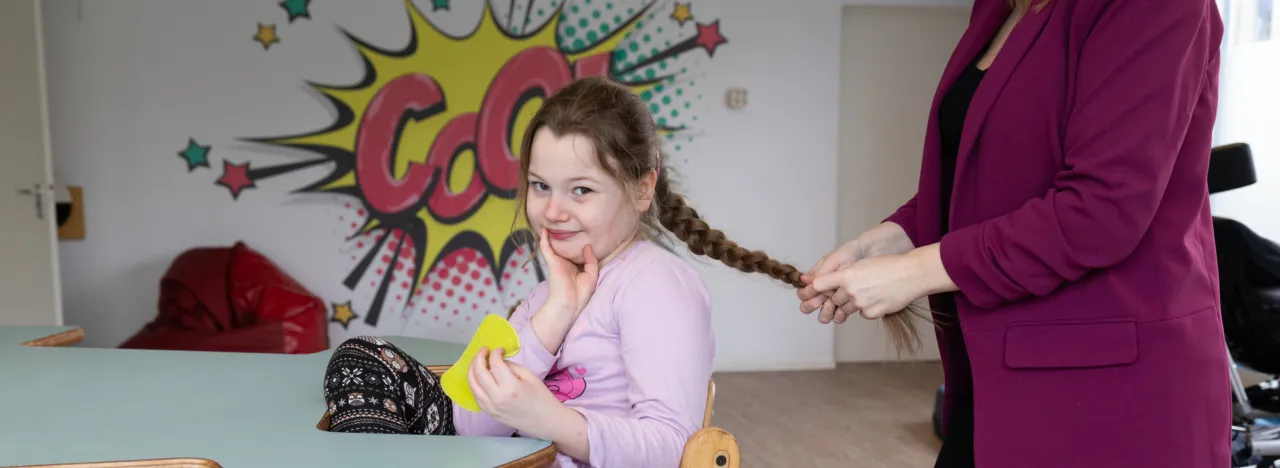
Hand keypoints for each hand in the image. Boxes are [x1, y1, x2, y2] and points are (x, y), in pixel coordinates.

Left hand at [469, 346, 567, 435]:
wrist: (545, 421)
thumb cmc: (542, 398)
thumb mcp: (530, 376)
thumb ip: (511, 366)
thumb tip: (498, 361)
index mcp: (511, 387)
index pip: (495, 364)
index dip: (495, 353)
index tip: (499, 350)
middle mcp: (497, 398)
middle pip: (479, 373)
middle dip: (479, 358)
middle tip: (483, 351)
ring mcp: (491, 407)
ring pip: (473, 385)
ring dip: (472, 371)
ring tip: (477, 362)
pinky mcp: (490, 413)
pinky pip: (476, 396)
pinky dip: (475, 384)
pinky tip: (478, 378)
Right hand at [539, 227, 599, 317]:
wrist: (570, 304)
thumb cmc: (581, 294)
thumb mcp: (592, 275)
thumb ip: (591, 260)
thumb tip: (588, 246)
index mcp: (575, 267)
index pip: (577, 252)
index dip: (580, 244)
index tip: (587, 233)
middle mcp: (566, 263)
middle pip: (566, 247)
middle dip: (566, 236)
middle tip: (569, 223)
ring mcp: (558, 262)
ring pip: (555, 245)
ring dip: (553, 235)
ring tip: (553, 222)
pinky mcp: (552, 262)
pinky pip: (546, 248)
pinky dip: (544, 239)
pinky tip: (544, 230)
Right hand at [797, 239, 865, 313]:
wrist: (871, 254)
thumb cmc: (850, 254)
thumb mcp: (832, 261)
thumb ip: (819, 273)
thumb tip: (804, 282)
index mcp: (818, 279)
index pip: (804, 292)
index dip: (806, 295)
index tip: (815, 291)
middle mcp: (824, 290)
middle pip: (810, 305)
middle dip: (812, 305)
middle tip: (821, 301)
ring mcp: (836, 298)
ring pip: (824, 313)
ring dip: (825, 313)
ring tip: (832, 308)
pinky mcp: (848, 304)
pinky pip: (839, 315)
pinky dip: (838, 316)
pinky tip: (842, 313)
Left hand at [799, 222, 915, 321]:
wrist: (911, 274)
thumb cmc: (889, 266)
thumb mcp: (862, 265)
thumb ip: (845, 274)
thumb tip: (831, 284)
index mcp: (846, 275)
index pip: (820, 285)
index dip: (816, 288)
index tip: (813, 291)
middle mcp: (850, 290)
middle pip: (834, 298)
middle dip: (840, 296)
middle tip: (855, 289)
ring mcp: (861, 303)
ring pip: (847, 308)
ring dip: (853, 303)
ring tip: (869, 292)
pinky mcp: (872, 313)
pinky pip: (863, 314)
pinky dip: (868, 308)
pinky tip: (879, 298)